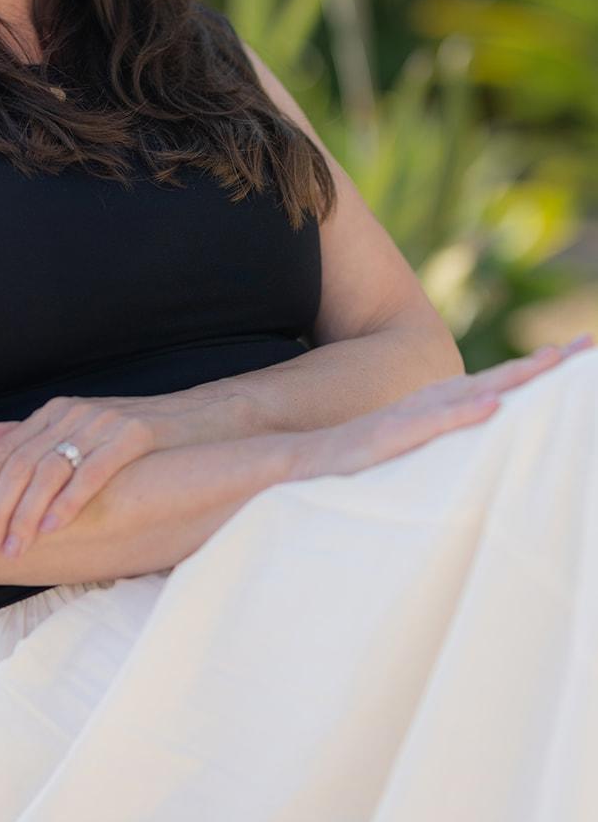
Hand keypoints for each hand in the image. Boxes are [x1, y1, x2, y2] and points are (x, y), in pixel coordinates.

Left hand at [0, 395, 157, 561]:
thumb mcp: (78, 431)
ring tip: (14, 547)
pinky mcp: (134, 434)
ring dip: (27, 513)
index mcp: (55, 412)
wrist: (198, 420)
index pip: (4, 449)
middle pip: (21, 462)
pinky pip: (93, 471)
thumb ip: (32, 435)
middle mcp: (73, 413)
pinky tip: (53, 527)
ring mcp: (103, 422)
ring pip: (51, 469)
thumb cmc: (133, 436)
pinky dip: (69, 502)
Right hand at [288, 334, 593, 482]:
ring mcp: (392, 425)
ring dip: (510, 380)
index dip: (520, 379)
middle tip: (586, 348)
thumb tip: (428, 467)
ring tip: (557, 362)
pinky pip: (422, 427)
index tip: (564, 361)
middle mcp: (408, 415)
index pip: (477, 396)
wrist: (257, 465)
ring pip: (461, 397)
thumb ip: (399, 461)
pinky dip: (458, 415)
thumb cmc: (307, 473)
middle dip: (535, 369)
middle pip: (483, 385)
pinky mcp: (372, 442)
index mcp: (412, 422)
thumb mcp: (369, 469)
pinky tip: (495, 407)